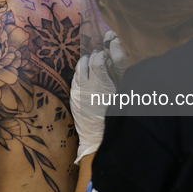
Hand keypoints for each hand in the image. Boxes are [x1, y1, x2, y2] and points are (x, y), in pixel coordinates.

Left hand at [70, 32, 131, 163]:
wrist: (97, 136)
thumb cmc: (113, 117)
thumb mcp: (119, 96)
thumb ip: (116, 80)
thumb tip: (115, 64)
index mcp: (100, 84)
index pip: (97, 61)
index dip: (101, 55)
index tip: (104, 55)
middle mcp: (86, 85)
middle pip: (84, 62)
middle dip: (91, 57)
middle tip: (97, 56)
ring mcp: (76, 91)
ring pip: (77, 70)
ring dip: (83, 64)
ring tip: (89, 62)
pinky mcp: (72, 97)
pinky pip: (74, 80)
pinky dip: (79, 74)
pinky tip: (84, 76)